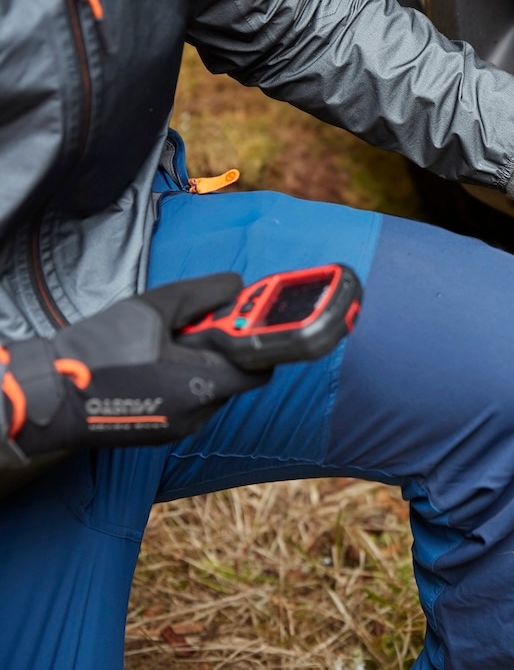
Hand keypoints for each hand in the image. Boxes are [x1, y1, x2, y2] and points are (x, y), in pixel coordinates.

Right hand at [1, 274, 270, 460]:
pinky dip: (179, 382)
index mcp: (204, 385)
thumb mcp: (154, 308)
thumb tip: (236, 284)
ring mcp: (180, 427)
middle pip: (232, 375)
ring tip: (160, 346)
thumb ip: (202, 294)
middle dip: (216, 348)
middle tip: (187, 327)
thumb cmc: (98, 352)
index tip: (236, 318)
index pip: (259, 367)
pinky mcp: (160, 433)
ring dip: (196, 365)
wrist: (49, 395)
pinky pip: (186, 402)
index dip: (251, 339)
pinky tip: (149, 365)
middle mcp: (199, 413)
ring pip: (207, 388)